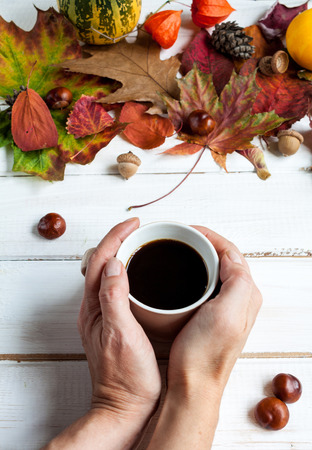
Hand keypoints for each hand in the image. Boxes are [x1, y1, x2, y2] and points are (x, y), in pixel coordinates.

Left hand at [78, 218, 160, 425]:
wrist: (126, 408)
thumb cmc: (125, 378)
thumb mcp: (120, 335)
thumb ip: (114, 298)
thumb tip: (115, 263)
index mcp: (94, 307)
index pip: (100, 260)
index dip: (116, 237)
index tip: (135, 224)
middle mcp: (96, 308)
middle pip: (102, 262)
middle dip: (119, 240)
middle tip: (140, 230)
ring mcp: (106, 314)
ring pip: (111, 274)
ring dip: (125, 254)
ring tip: (144, 244)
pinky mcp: (118, 322)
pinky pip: (121, 287)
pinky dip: (131, 272)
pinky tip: (147, 274)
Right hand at [168, 226, 262, 394]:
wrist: (192, 385)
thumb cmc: (205, 354)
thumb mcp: (228, 312)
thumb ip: (237, 279)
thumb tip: (228, 255)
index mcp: (246, 294)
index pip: (231, 252)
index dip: (209, 237)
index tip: (186, 231)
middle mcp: (239, 299)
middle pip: (224, 259)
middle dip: (203, 244)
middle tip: (180, 238)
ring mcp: (225, 308)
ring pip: (214, 270)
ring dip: (198, 257)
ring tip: (177, 251)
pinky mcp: (210, 316)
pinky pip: (205, 284)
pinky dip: (193, 272)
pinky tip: (178, 275)